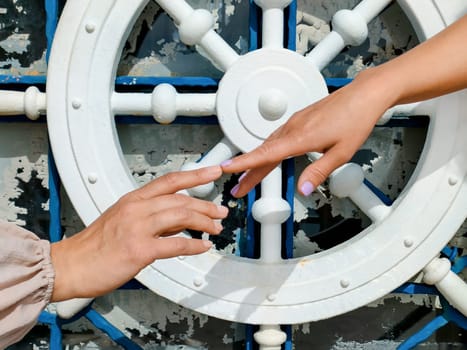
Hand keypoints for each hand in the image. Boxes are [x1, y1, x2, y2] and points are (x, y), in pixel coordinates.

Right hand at [50, 166, 227, 300]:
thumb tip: (179, 219)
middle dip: (206, 205)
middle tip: (221, 212)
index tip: (213, 171)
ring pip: (181, 216)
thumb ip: (151, 216)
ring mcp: (138, 228)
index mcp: (133, 199)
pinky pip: (176, 245)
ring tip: (216, 228)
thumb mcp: (123, 220)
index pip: (170, 181)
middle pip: (181, 200)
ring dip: (204, 222)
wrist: (71, 265)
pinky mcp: (139, 249)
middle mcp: (137, 209)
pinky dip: (194, 245)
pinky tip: (203, 246)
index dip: (195, 175)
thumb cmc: (95, 245)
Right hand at [222, 69, 393, 196]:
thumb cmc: (356, 119)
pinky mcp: (299, 120)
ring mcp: (295, 122)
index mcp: (300, 138)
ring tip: (248, 179)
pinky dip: (267, 151)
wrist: (364, 95)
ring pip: (269, 145)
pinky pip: (277, 138)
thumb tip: (302, 189)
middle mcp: (293, 128)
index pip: (265, 154)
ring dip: (256, 163)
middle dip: (247, 173)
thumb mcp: (341, 153)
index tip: (226, 169)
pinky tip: (268, 157)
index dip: (244, 163)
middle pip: (263, 153)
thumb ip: (318, 173)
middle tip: (237, 189)